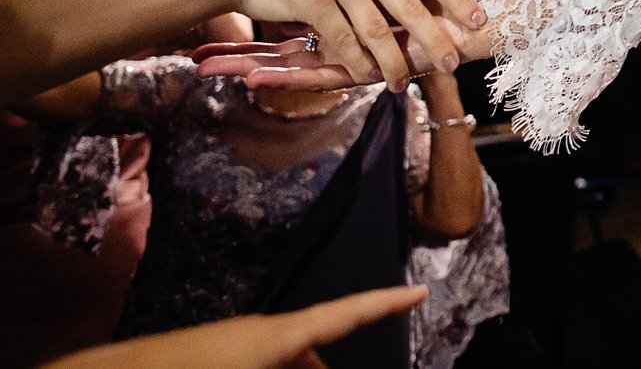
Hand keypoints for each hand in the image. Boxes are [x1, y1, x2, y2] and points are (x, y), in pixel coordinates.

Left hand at [44, 284, 425, 368]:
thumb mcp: (264, 366)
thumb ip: (297, 363)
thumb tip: (321, 362)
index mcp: (278, 337)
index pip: (346, 313)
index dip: (385, 303)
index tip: (419, 290)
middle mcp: (260, 332)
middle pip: (313, 347)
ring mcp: (233, 340)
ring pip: (283, 359)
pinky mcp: (210, 352)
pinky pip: (258, 362)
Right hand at [193, 0, 488, 90]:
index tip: (479, 20)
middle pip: (411, 7)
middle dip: (434, 39)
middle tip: (452, 64)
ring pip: (379, 31)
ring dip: (393, 63)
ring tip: (402, 84)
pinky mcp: (315, 0)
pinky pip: (346, 40)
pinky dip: (359, 63)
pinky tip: (368, 79)